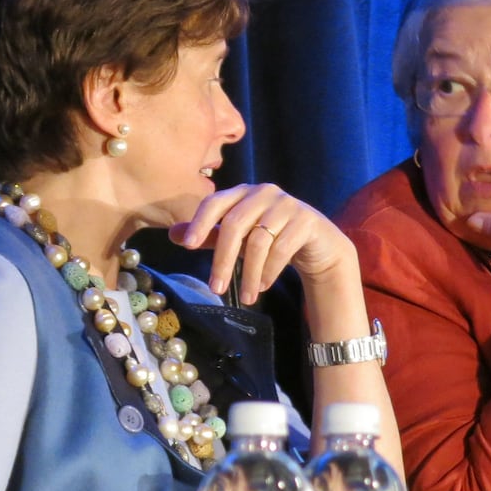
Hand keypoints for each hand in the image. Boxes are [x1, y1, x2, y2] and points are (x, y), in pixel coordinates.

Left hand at [170, 183, 355, 304]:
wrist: (317, 244)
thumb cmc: (270, 237)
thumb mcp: (238, 237)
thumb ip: (210, 235)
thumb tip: (173, 235)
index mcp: (242, 192)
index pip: (215, 203)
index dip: (200, 223)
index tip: (188, 246)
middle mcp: (263, 192)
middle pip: (235, 225)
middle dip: (223, 260)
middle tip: (216, 289)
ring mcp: (287, 204)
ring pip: (259, 241)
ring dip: (249, 274)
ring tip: (246, 298)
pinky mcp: (306, 220)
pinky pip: (282, 248)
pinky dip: (269, 271)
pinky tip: (263, 286)